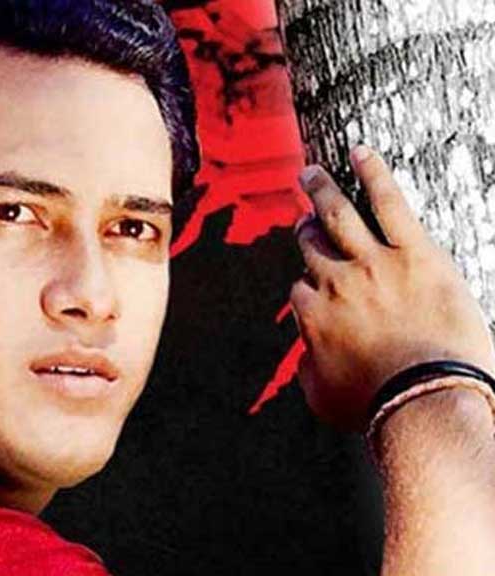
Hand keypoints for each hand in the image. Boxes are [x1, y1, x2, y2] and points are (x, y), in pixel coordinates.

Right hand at [290, 145, 494, 431]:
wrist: (423, 400)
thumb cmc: (376, 406)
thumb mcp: (323, 397)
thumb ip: (309, 369)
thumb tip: (308, 356)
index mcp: (313, 316)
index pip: (300, 290)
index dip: (308, 288)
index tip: (314, 289)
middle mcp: (334, 283)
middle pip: (312, 247)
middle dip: (305, 232)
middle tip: (303, 221)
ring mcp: (372, 264)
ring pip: (338, 217)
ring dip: (321, 192)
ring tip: (311, 173)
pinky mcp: (413, 253)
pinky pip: (389, 203)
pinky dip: (373, 174)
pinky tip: (362, 153)